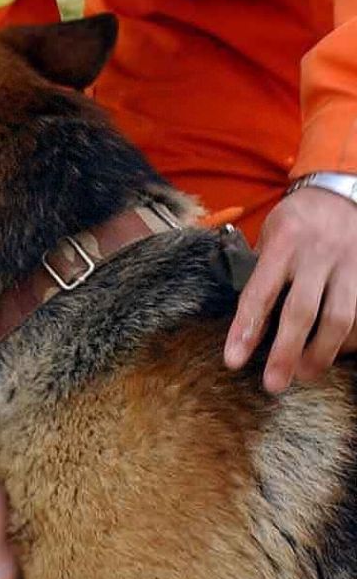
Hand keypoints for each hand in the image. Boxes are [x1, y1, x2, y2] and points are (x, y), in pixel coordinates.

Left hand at [224, 187, 356, 393]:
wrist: (342, 194)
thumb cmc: (297, 221)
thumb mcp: (271, 232)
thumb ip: (260, 269)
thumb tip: (244, 317)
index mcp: (283, 243)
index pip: (260, 293)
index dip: (245, 329)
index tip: (233, 361)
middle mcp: (317, 255)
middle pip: (301, 312)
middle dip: (285, 353)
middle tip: (273, 384)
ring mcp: (348, 265)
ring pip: (339, 318)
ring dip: (321, 354)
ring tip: (305, 375)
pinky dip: (348, 340)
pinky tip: (335, 352)